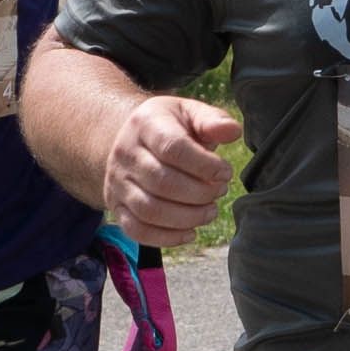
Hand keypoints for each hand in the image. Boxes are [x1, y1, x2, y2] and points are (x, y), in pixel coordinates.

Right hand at [100, 91, 232, 243]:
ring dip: (187, 218)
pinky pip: (137, 230)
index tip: (225, 172)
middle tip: (220, 191)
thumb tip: (233, 131)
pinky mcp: (116, 206)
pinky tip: (190, 231)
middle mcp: (125, 153)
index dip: (204, 165)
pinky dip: (167, 238)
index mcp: (145, 124)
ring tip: (210, 211)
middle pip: (162, 182)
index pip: (173, 148)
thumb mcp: (189, 112)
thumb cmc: (169, 126)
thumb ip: (212, 120)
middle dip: (200, 193)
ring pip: (150, 210)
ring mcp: (117, 183)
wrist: (130, 139)